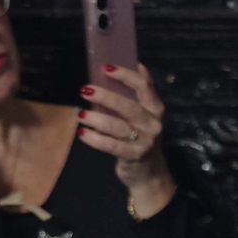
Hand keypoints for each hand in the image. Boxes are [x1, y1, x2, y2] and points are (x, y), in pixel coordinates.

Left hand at [78, 63, 176, 217]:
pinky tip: (83, 134)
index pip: (143, 86)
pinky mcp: (134, 156)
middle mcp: (153, 123)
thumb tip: (137, 64)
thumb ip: (140, 93)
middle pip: (128, 106)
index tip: (105, 67)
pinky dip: (95, 139)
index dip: (125, 75)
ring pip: (117, 126)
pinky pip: (111, 146)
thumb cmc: (141, 137)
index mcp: (156, 108)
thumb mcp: (145, 114)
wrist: (149, 172)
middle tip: (85, 90)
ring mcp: (145, 141)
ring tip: (81, 114)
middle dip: (105, 96)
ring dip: (96, 118)